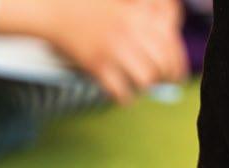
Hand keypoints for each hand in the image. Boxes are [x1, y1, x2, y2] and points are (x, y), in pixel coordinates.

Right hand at [0, 0, 188, 103]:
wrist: (51, 10)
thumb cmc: (89, 8)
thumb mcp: (123, 3)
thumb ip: (148, 12)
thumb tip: (172, 28)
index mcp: (137, 14)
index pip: (171, 45)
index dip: (177, 64)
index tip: (175, 75)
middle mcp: (128, 31)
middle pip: (162, 65)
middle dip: (162, 78)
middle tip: (156, 82)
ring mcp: (112, 49)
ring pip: (145, 81)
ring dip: (143, 86)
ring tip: (136, 83)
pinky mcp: (97, 65)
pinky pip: (122, 93)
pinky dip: (124, 97)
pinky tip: (121, 93)